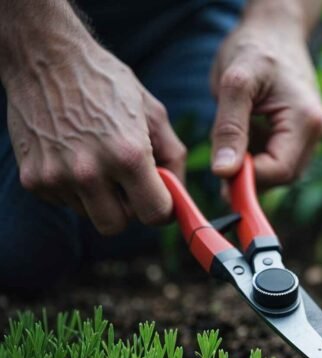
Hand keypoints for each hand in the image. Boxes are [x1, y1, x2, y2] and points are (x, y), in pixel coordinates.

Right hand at [4, 37, 183, 234]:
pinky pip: (64, 201)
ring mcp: (56, 177)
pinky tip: (73, 155)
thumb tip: (180, 193)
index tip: (161, 200)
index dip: (162, 210)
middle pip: (117, 226)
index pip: (155, 214)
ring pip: (89, 214)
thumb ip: (173, 156)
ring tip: (97, 160)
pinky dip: (73, 188)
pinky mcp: (32, 179)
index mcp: (128, 155)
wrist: (46, 57)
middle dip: (128, 210)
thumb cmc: (107, 83)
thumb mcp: (153, 113)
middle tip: (129, 184)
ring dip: (99, 198)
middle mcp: (90, 171)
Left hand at [209, 16, 321, 187]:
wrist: (274, 30)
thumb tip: (224, 173)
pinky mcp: (300, 135)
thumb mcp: (234, 84)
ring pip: (280, 171)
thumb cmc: (254, 48)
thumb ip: (229, 128)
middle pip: (283, 176)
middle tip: (219, 163)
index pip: (280, 170)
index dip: (248, 179)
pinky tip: (242, 138)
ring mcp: (310, 134)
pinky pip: (278, 159)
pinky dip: (256, 157)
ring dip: (252, 167)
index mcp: (307, 120)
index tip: (218, 172)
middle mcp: (316, 132)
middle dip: (250, 175)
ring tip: (230, 143)